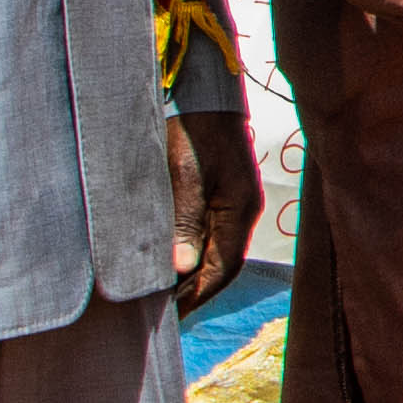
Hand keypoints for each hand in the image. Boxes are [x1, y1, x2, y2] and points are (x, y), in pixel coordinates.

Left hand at [170, 109, 262, 305]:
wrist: (200, 87)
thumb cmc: (192, 128)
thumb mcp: (185, 175)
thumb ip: (184, 222)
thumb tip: (182, 268)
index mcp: (240, 210)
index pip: (224, 268)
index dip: (199, 295)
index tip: (171, 315)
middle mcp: (241, 211)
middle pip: (222, 263)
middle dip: (194, 290)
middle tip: (161, 312)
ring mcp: (232, 200)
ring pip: (214, 249)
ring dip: (191, 272)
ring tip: (162, 292)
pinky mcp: (218, 191)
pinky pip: (207, 232)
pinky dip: (189, 251)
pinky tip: (169, 259)